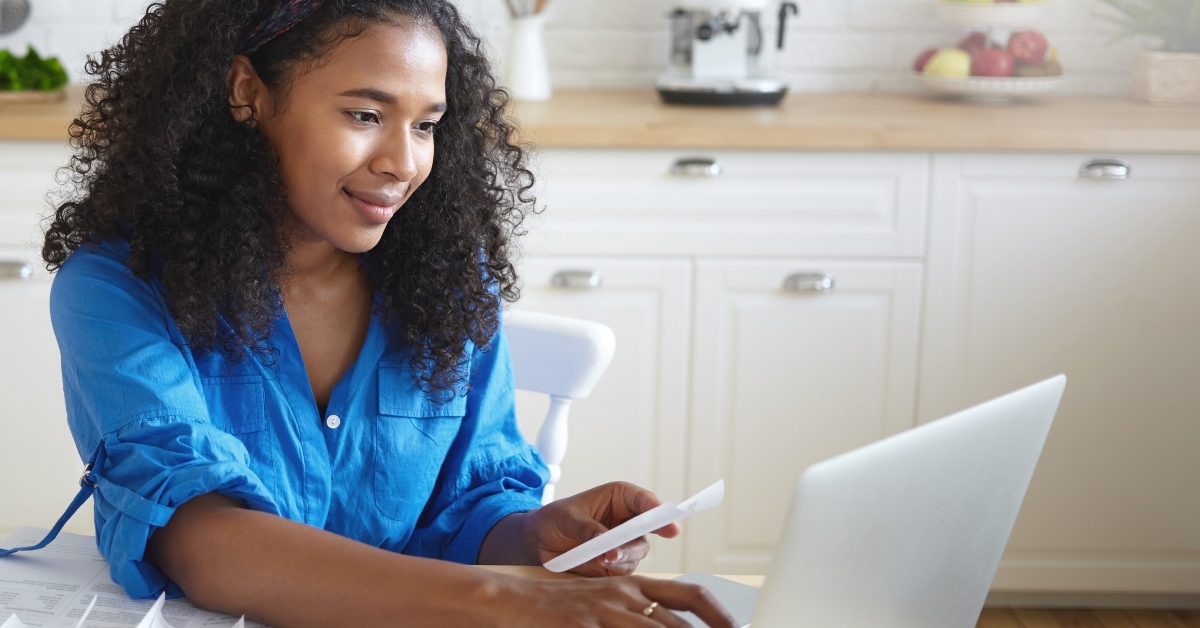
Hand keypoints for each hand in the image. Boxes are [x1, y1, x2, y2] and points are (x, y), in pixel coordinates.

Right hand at [493, 574, 738, 627]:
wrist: (509, 599)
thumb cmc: (559, 607)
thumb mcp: (603, 604)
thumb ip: (636, 617)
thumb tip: (667, 626)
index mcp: (634, 585)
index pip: (690, 595)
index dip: (720, 615)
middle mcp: (624, 596)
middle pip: (677, 624)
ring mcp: (602, 614)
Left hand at [521, 482, 681, 576]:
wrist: (540, 540)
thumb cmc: (555, 518)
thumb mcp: (569, 518)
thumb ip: (588, 529)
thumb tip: (606, 544)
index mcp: (620, 498)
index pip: (645, 501)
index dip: (657, 510)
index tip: (667, 520)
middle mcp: (627, 520)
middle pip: (647, 531)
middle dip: (635, 541)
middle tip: (618, 550)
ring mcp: (623, 543)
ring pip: (637, 553)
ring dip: (621, 557)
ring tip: (601, 558)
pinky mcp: (615, 563)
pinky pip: (623, 570)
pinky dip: (612, 570)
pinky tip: (597, 564)